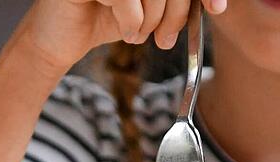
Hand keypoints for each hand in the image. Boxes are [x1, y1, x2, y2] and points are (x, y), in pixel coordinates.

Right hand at [16, 0, 226, 72]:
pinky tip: (123, 30)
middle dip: (175, 13)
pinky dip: (131, 21)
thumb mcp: (151, 9)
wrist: (63, 40)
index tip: (216, 9)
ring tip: (138, 34)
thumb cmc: (110, 20)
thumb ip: (177, 0)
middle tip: (165, 39)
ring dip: (152, 20)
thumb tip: (213, 3)